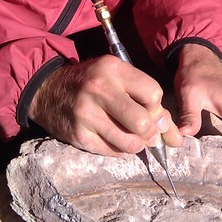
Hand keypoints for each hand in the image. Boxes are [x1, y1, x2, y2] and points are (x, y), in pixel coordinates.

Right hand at [28, 56, 182, 156]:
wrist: (48, 90)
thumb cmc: (91, 83)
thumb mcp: (116, 77)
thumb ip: (145, 98)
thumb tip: (173, 134)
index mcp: (113, 68)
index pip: (153, 94)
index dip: (157, 108)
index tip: (151, 111)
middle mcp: (99, 89)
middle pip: (143, 122)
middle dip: (152, 133)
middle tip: (148, 133)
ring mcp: (87, 114)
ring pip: (130, 143)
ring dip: (137, 145)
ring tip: (132, 138)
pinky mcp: (79, 135)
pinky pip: (112, 152)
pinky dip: (119, 150)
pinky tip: (113, 139)